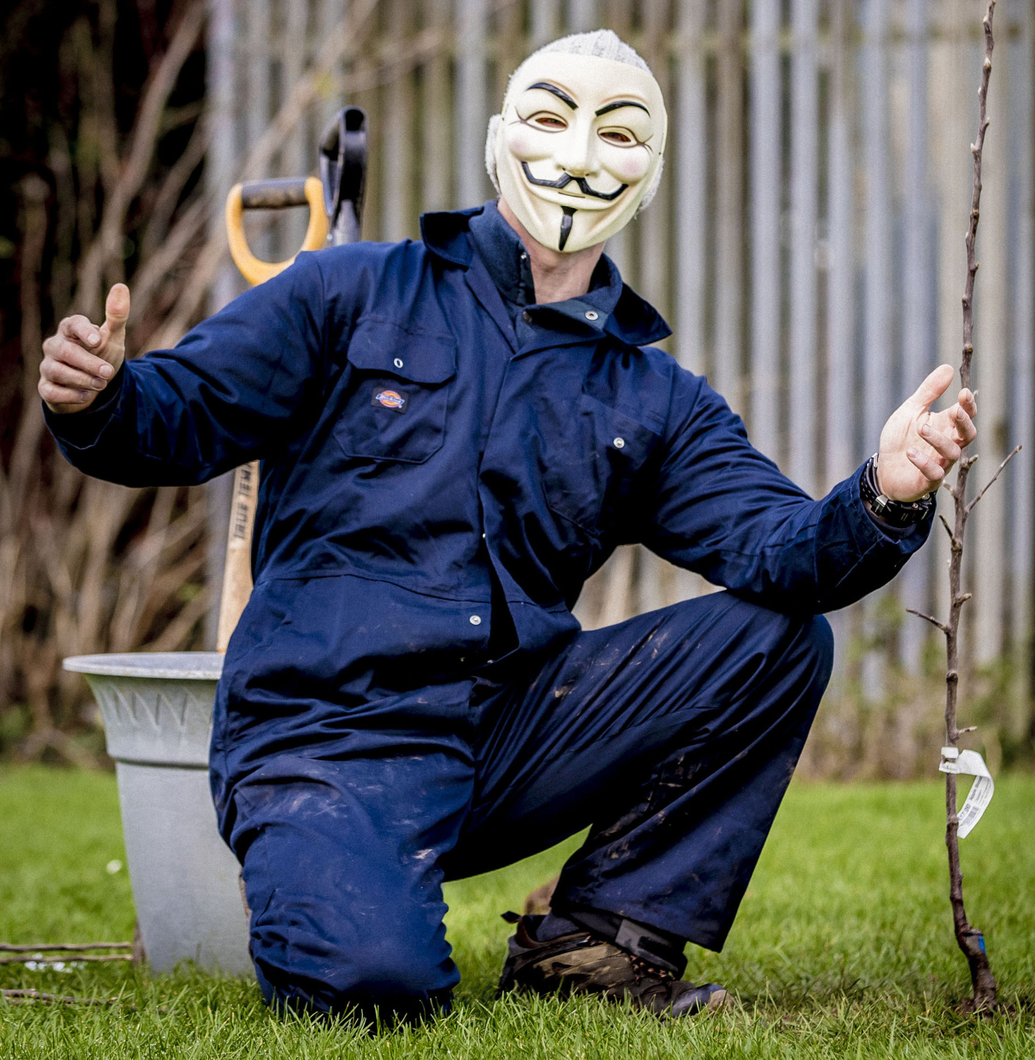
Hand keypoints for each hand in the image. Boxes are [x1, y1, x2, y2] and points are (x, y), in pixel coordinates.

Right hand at [39, 284, 129, 413]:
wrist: (93, 384)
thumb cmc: (100, 354)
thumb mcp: (111, 337)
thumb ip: (117, 315)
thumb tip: (121, 286)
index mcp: (70, 330)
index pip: (72, 324)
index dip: (83, 331)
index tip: (97, 340)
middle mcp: (55, 346)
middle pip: (66, 351)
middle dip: (88, 363)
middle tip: (108, 372)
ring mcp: (48, 367)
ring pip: (57, 372)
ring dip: (82, 379)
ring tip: (101, 384)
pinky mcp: (46, 388)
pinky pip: (51, 392)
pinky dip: (70, 395)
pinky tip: (86, 395)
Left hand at [876, 364, 977, 501]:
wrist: (882, 469)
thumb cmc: (900, 439)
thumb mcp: (910, 411)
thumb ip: (929, 392)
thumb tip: (948, 367)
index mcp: (945, 426)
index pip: (965, 415)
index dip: (968, 405)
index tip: (963, 393)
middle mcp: (947, 445)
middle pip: (968, 435)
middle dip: (964, 423)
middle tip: (955, 411)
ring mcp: (939, 464)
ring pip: (952, 453)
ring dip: (939, 440)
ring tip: (921, 428)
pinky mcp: (927, 481)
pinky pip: (934, 475)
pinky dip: (924, 463)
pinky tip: (911, 452)